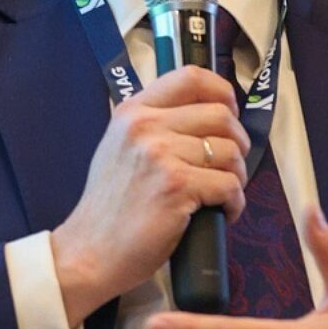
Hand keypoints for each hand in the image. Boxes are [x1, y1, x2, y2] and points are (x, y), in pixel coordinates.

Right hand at [52, 66, 249, 328]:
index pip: (191, 77)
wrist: (90, 251)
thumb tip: (207, 115)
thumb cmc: (110, 206)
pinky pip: (230, 185)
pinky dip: (234, 203)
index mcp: (133, 111)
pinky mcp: (177, 186)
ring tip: (220, 195)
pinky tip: (221, 213)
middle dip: (237, 143)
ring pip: (230, 151)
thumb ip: (155, 125)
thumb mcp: (120, 148)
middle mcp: (146, 126)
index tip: (229, 114)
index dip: (223, 92)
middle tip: (229, 167)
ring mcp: (161, 155)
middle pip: (221, 115)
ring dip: (236, 177)